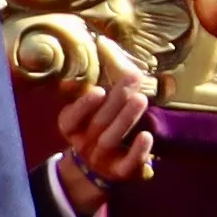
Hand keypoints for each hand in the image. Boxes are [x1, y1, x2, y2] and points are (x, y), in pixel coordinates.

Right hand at [41, 66, 155, 216]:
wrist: (98, 168)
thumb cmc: (96, 127)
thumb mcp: (88, 109)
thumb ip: (96, 82)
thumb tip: (103, 46)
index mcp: (72, 128)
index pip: (69, 120)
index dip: (82, 106)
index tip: (98, 91)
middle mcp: (84, 143)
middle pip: (98, 124)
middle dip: (116, 102)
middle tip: (133, 80)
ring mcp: (103, 159)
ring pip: (111, 140)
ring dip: (126, 119)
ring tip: (140, 99)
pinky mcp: (122, 171)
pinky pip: (128, 164)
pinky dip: (138, 151)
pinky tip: (147, 136)